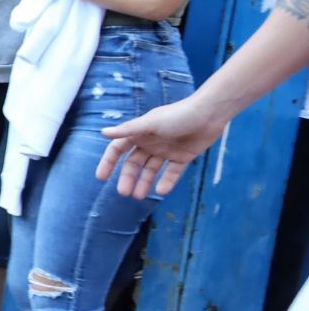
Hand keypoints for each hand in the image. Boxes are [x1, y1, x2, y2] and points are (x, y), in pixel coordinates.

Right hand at [97, 95, 221, 198]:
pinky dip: (166, 182)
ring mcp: (166, 151)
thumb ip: (127, 130)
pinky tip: (161, 191)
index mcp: (139, 133)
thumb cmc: (178, 115)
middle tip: (124, 193)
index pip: (118, 149)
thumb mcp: (150, 123)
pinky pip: (172, 172)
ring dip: (144, 182)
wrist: (209, 114)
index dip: (108, 162)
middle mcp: (150, 142)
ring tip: (138, 196)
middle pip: (133, 163)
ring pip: (151, 170)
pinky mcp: (182, 157)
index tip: (101, 178)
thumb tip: (103, 133)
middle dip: (128, 178)